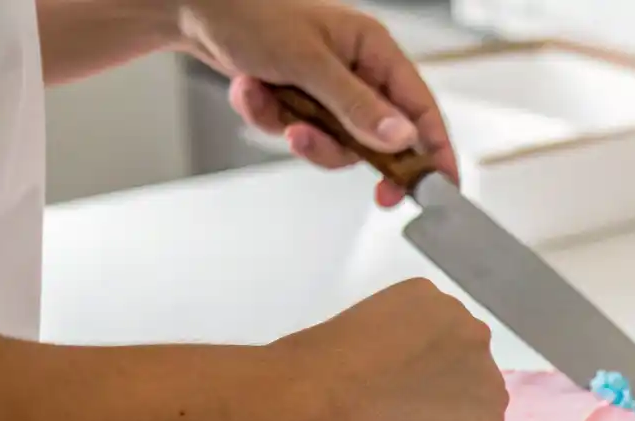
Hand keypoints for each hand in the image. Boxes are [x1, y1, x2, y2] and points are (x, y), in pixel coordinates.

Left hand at [178, 0, 457, 206]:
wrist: (196, 8)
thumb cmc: (252, 14)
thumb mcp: (309, 63)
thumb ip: (357, 106)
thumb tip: (402, 139)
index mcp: (375, 51)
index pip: (420, 109)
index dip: (433, 151)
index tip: (438, 189)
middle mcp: (359, 72)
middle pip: (375, 138)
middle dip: (334, 145)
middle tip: (304, 142)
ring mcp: (330, 91)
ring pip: (335, 143)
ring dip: (293, 130)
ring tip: (262, 98)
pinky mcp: (304, 103)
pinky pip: (301, 134)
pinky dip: (271, 119)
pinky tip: (251, 90)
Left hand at [277, 279, 506, 420]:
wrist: (308, 396)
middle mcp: (489, 372)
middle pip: (472, 386)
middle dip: (444, 393)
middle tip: (397, 401)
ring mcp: (461, 326)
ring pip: (453, 344)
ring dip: (430, 354)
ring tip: (383, 366)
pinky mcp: (427, 294)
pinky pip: (425, 312)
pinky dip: (406, 323)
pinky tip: (376, 339)